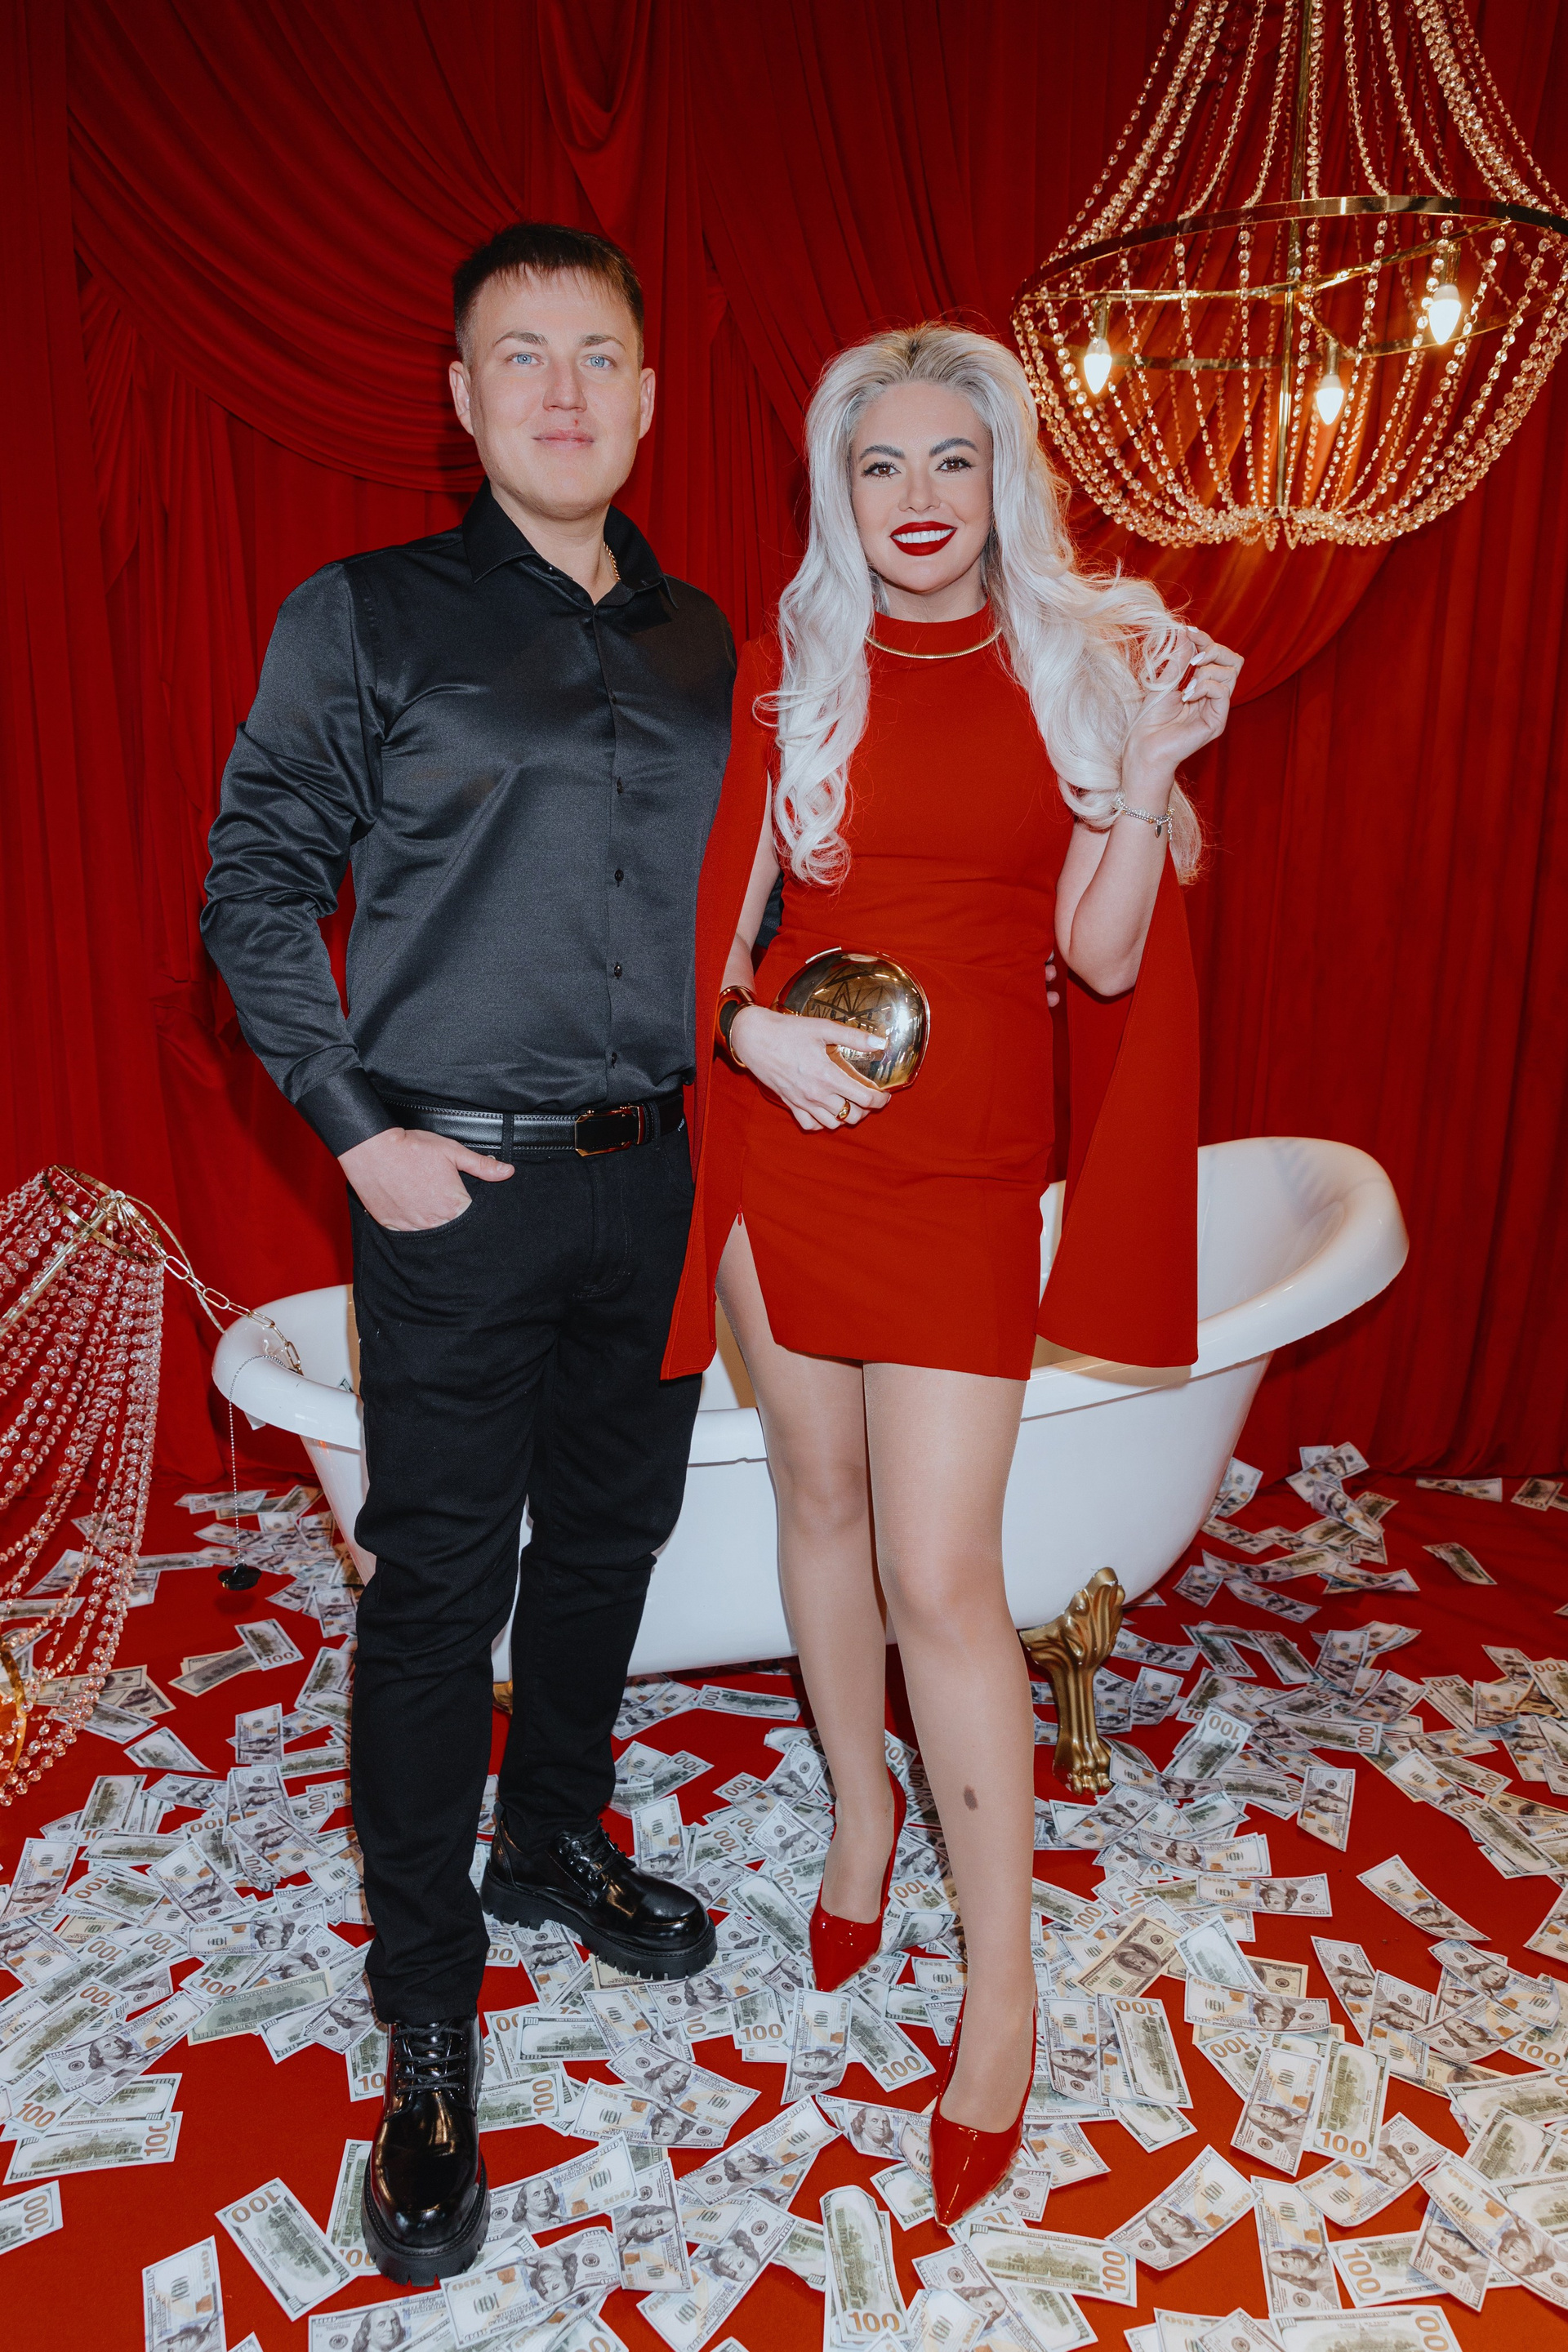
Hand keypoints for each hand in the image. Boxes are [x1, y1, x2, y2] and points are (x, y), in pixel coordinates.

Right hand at [339, 1126, 513, 1229]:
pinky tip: (410, 1208)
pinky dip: (411, 1224)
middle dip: (451, 1217)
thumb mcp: (452, 1152)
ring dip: (431, 1223)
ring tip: (425, 1202)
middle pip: (452, 1229)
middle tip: (440, 1198)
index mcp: (453, 1206)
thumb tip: (507, 1171)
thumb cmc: (412, 1149)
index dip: (470, 1211)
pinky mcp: (392, 1226)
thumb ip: (481, 1166)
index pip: (472, 1220)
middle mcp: (434, 1222)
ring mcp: (411, 1227)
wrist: (372, 1150)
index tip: (463, 1201)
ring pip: (430, 1234)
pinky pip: (407, 1234)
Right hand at [729, 1006, 892, 1133]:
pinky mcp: (790, 1104)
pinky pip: (810, 1125)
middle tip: (867, 1097)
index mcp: (828, 1076)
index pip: (864, 1099)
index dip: (880, 1100)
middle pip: (851, 1116)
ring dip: (845, 1116)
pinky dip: (821, 1122)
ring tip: (849, 1103)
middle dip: (865, 1109)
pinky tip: (826, 1110)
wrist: (755, 1038)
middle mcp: (816, 1094)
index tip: (884, 1094)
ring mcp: (802, 1102)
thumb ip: (854, 1037)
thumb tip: (880, 1043)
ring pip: (832, 1124)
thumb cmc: (788, 1031)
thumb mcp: (823, 1028)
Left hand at [1122, 624, 1243, 791]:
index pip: (1218, 655)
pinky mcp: (1217, 721)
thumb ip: (1178, 659)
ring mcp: (1217, 709)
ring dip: (1206, 671)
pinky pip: (1223, 692)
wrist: (1144, 747)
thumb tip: (1185, 632)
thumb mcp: (1164, 682)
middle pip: (1234, 660)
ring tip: (1186, 686)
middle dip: (1214, 650)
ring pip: (1231, 673)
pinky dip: (1205, 687)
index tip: (1188, 632)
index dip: (1206, 640)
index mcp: (1204, 685)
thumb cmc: (1150, 720)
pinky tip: (1187, 696)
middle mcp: (1214, 696)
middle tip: (1193, 659)